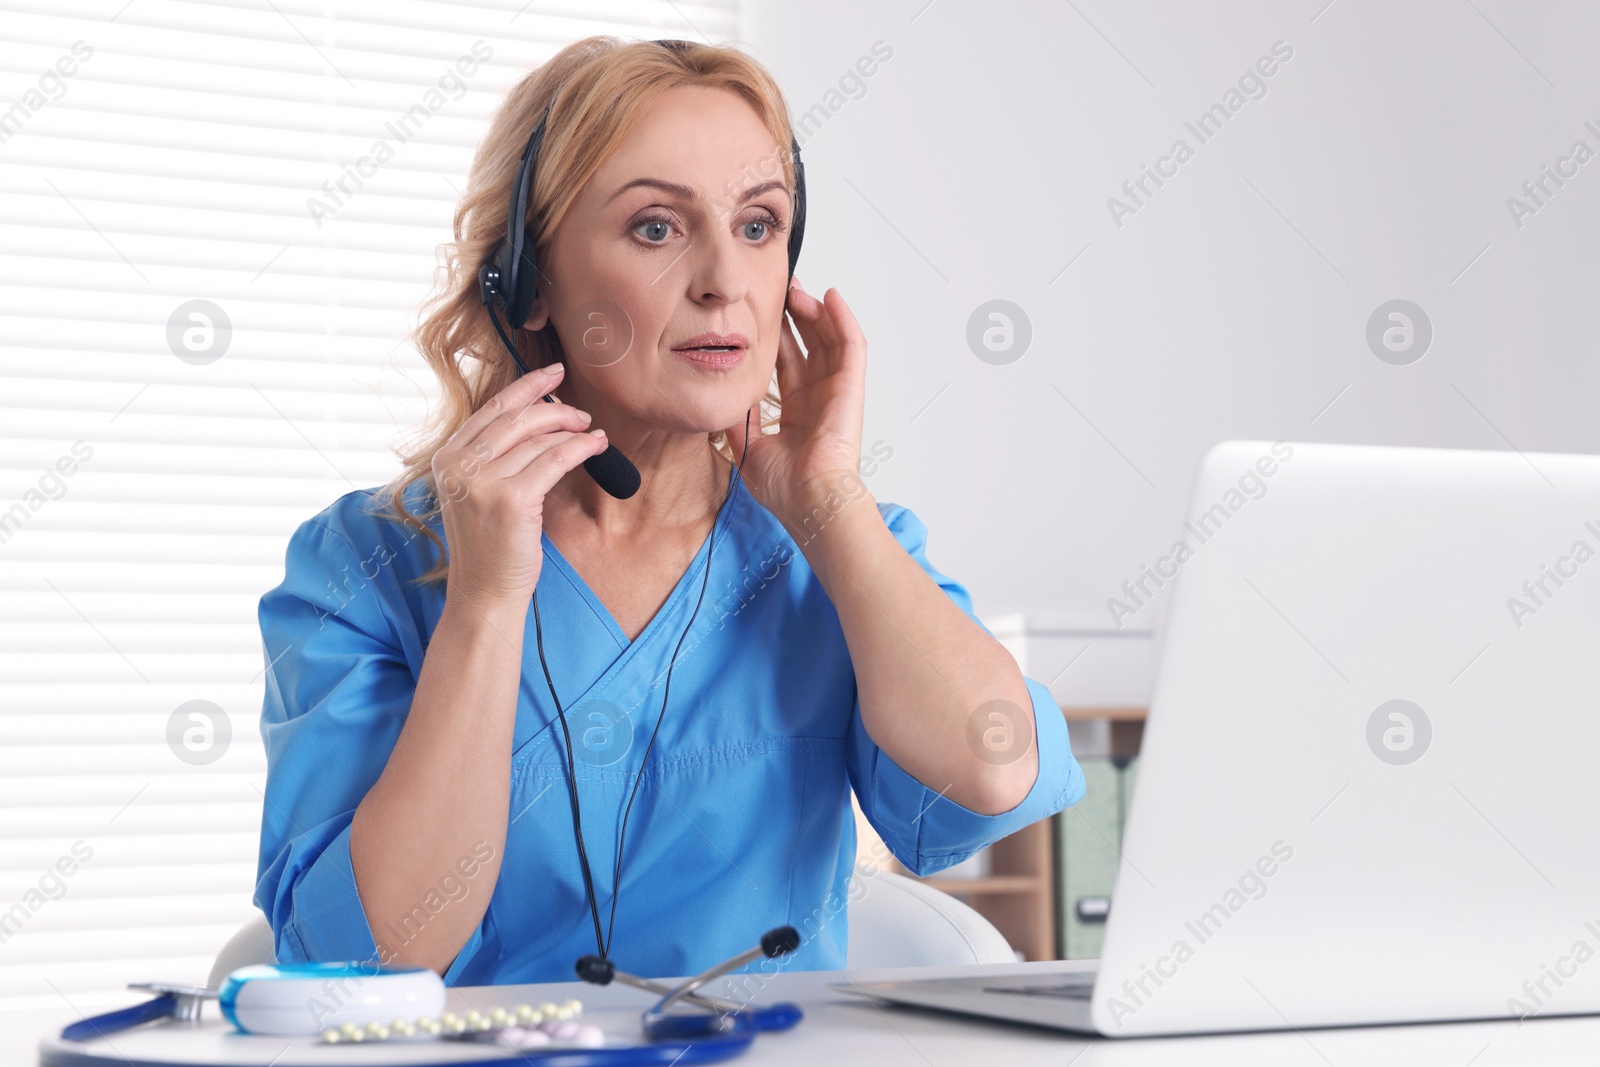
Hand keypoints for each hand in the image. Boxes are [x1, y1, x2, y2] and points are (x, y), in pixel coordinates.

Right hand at [430, 363, 610, 608]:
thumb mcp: (476, 493)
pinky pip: (555, 459)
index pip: (491, 409)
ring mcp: (482, 481)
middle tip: (581, 414)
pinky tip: (595, 446)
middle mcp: (459, 465)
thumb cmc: (487, 546)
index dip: (525, 387)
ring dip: (572, 430)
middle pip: (516, 417)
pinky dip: (580, 448)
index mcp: (446, 459)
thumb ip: (491, 457)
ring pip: (538, 438)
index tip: (552, 374)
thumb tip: (536, 419)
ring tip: (591, 434)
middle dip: (554, 407)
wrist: (483, 592)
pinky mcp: (511, 499)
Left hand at [722, 278, 867, 526]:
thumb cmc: (785, 487)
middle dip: (794, 316)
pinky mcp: (851, 387)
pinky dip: (843, 320)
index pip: (787, 365)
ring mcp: (836, 392)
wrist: (808, 500)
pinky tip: (831, 298)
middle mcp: (818, 399)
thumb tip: (721, 399)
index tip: (760, 315)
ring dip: (815, 312)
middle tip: (779, 289)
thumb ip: (737, 421)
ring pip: (829, 340)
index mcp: (797, 414)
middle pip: (808, 346)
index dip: (776, 338)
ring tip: (797, 288)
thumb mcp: (746, 448)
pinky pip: (851, 346)